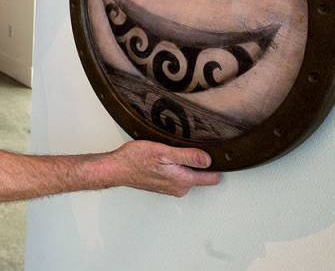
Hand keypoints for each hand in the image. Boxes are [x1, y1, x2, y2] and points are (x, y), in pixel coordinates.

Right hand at [102, 140, 220, 196]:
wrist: (115, 168)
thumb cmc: (134, 159)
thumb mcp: (163, 152)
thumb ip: (187, 157)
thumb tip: (208, 160)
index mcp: (183, 180)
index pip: (212, 177)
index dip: (218, 164)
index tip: (219, 154)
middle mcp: (179, 187)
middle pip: (202, 175)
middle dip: (200, 163)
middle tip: (192, 146)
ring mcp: (171, 187)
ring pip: (189, 175)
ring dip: (185, 164)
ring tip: (174, 151)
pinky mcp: (163, 185)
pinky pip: (178, 175)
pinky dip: (175, 166)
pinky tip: (165, 157)